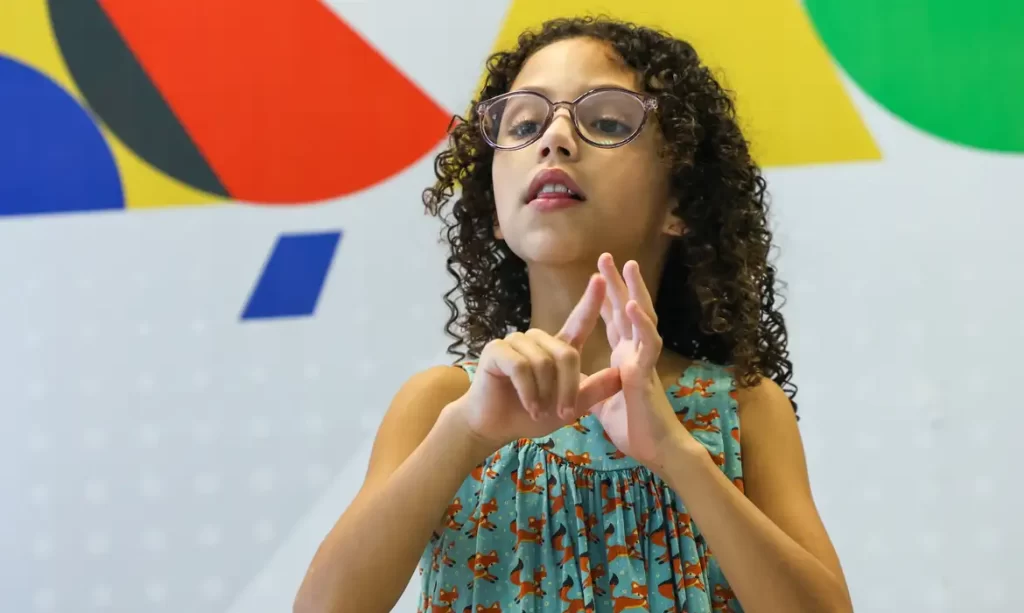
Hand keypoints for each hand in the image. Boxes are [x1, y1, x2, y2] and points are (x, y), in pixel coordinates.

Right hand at [450, 274, 622, 451]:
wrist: (496, 428)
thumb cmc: (532, 416)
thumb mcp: (570, 407)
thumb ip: (594, 391)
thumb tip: (621, 373)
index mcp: (556, 348)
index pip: (578, 321)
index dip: (590, 301)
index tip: (600, 278)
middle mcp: (537, 339)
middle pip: (566, 353)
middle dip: (568, 388)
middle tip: (564, 413)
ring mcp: (515, 342)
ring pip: (544, 362)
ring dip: (546, 393)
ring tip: (539, 410)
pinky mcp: (496, 350)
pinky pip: (521, 368)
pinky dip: (529, 392)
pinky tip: (529, 406)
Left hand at [589, 254, 692, 471]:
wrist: (655, 450)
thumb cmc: (633, 428)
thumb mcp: (601, 401)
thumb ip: (592, 385)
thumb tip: (575, 381)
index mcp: (625, 357)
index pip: (615, 320)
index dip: (607, 297)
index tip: (597, 274)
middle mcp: (637, 353)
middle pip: (627, 309)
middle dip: (617, 282)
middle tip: (606, 255)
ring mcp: (645, 360)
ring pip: (642, 318)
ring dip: (634, 291)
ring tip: (627, 266)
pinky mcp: (648, 373)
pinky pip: (646, 344)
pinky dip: (639, 323)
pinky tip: (630, 305)